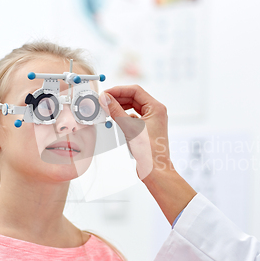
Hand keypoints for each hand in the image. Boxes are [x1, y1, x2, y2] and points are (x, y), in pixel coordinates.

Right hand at [100, 85, 196, 224]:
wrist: (155, 170)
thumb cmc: (150, 152)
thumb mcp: (130, 128)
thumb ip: (116, 111)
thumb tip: (107, 99)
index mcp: (156, 108)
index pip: (135, 91)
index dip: (119, 90)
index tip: (106, 94)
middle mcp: (155, 112)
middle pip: (134, 98)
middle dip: (118, 98)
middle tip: (104, 101)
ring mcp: (151, 120)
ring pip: (133, 107)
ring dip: (120, 107)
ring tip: (107, 109)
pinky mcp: (146, 129)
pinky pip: (133, 117)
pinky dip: (123, 116)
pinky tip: (115, 119)